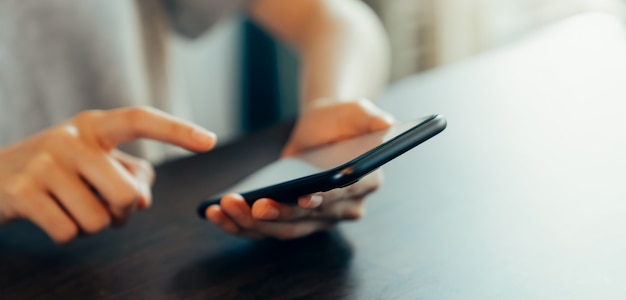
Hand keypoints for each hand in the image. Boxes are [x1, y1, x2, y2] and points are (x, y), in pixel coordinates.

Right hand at [0, 107, 215, 243]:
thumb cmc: (59, 170)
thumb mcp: (94, 161)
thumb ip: (130, 174)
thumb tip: (142, 199)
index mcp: (94, 125)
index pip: (140, 120)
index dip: (177, 131)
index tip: (210, 142)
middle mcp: (70, 138)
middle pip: (125, 194)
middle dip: (122, 212)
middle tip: (104, 206)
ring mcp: (43, 164)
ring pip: (99, 220)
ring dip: (93, 225)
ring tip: (73, 207)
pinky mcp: (22, 192)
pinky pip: (69, 232)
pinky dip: (67, 234)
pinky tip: (52, 216)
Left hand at [205, 98, 394, 239]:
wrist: (323, 126)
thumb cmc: (340, 118)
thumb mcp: (356, 110)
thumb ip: (371, 116)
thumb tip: (386, 123)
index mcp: (365, 184)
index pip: (343, 197)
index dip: (324, 199)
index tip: (305, 196)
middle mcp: (344, 208)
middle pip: (309, 219)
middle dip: (279, 214)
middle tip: (252, 204)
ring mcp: (316, 218)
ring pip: (284, 229)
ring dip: (252, 223)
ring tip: (225, 206)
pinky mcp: (292, 217)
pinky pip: (265, 229)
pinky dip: (240, 225)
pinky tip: (216, 211)